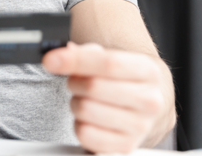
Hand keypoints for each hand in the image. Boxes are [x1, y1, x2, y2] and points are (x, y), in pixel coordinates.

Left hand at [42, 42, 168, 153]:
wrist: (144, 108)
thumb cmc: (121, 81)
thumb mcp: (111, 59)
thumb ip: (86, 54)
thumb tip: (58, 58)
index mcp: (148, 72)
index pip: (109, 63)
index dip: (76, 60)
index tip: (52, 60)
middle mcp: (149, 100)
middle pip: (94, 87)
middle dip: (75, 82)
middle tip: (77, 83)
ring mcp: (140, 127)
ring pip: (85, 110)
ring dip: (76, 103)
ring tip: (86, 101)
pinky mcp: (124, 147)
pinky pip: (85, 134)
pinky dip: (79, 125)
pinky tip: (90, 120)